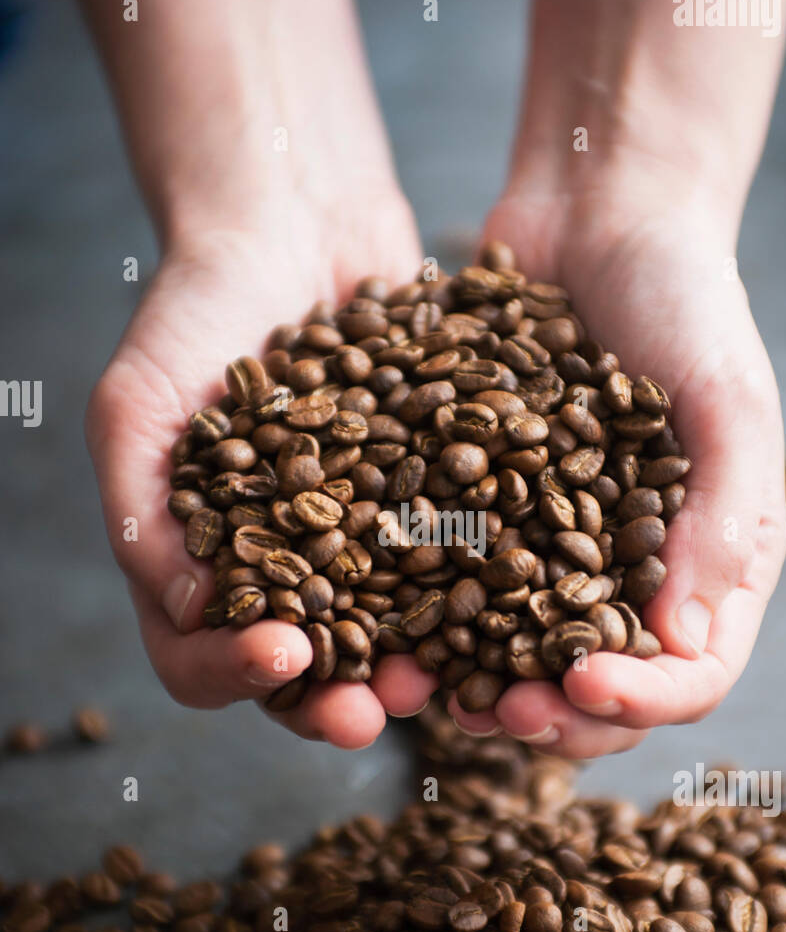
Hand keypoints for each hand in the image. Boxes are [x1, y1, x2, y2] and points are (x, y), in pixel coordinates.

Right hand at [86, 211, 436, 749]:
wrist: (293, 221)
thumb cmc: (193, 310)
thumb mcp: (139, 405)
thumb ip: (144, 513)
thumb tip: (192, 614)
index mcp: (199, 564)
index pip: (199, 655)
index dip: (235, 671)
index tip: (283, 650)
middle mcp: (280, 568)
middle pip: (301, 670)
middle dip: (332, 698)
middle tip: (372, 711)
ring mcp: (356, 542)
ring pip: (383, 637)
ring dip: (407, 666)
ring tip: (443, 677)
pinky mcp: (426, 505)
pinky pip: (448, 565)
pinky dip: (470, 593)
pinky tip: (500, 598)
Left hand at [445, 179, 785, 756]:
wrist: (598, 218)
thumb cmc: (684, 301)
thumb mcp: (726, 402)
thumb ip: (722, 521)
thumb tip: (687, 643)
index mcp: (708, 565)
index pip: (690, 673)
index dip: (640, 700)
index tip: (581, 686)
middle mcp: (631, 575)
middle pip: (600, 689)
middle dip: (551, 714)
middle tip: (496, 711)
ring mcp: (555, 552)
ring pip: (521, 656)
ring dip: (481, 687)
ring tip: (435, 694)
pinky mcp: (486, 516)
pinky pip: (459, 588)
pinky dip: (429, 619)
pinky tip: (387, 630)